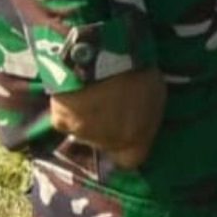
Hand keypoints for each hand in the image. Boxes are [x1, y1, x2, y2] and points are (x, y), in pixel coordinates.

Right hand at [48, 67, 167, 167]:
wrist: (97, 56)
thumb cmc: (134, 72)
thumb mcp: (155, 94)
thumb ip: (147, 115)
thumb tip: (142, 120)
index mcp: (134, 140)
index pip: (131, 160)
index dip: (129, 148)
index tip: (129, 134)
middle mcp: (108, 144)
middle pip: (107, 144)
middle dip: (109, 130)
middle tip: (110, 105)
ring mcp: (83, 134)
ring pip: (85, 132)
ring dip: (88, 119)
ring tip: (90, 94)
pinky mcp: (60, 122)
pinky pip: (65, 119)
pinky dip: (67, 108)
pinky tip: (72, 92)